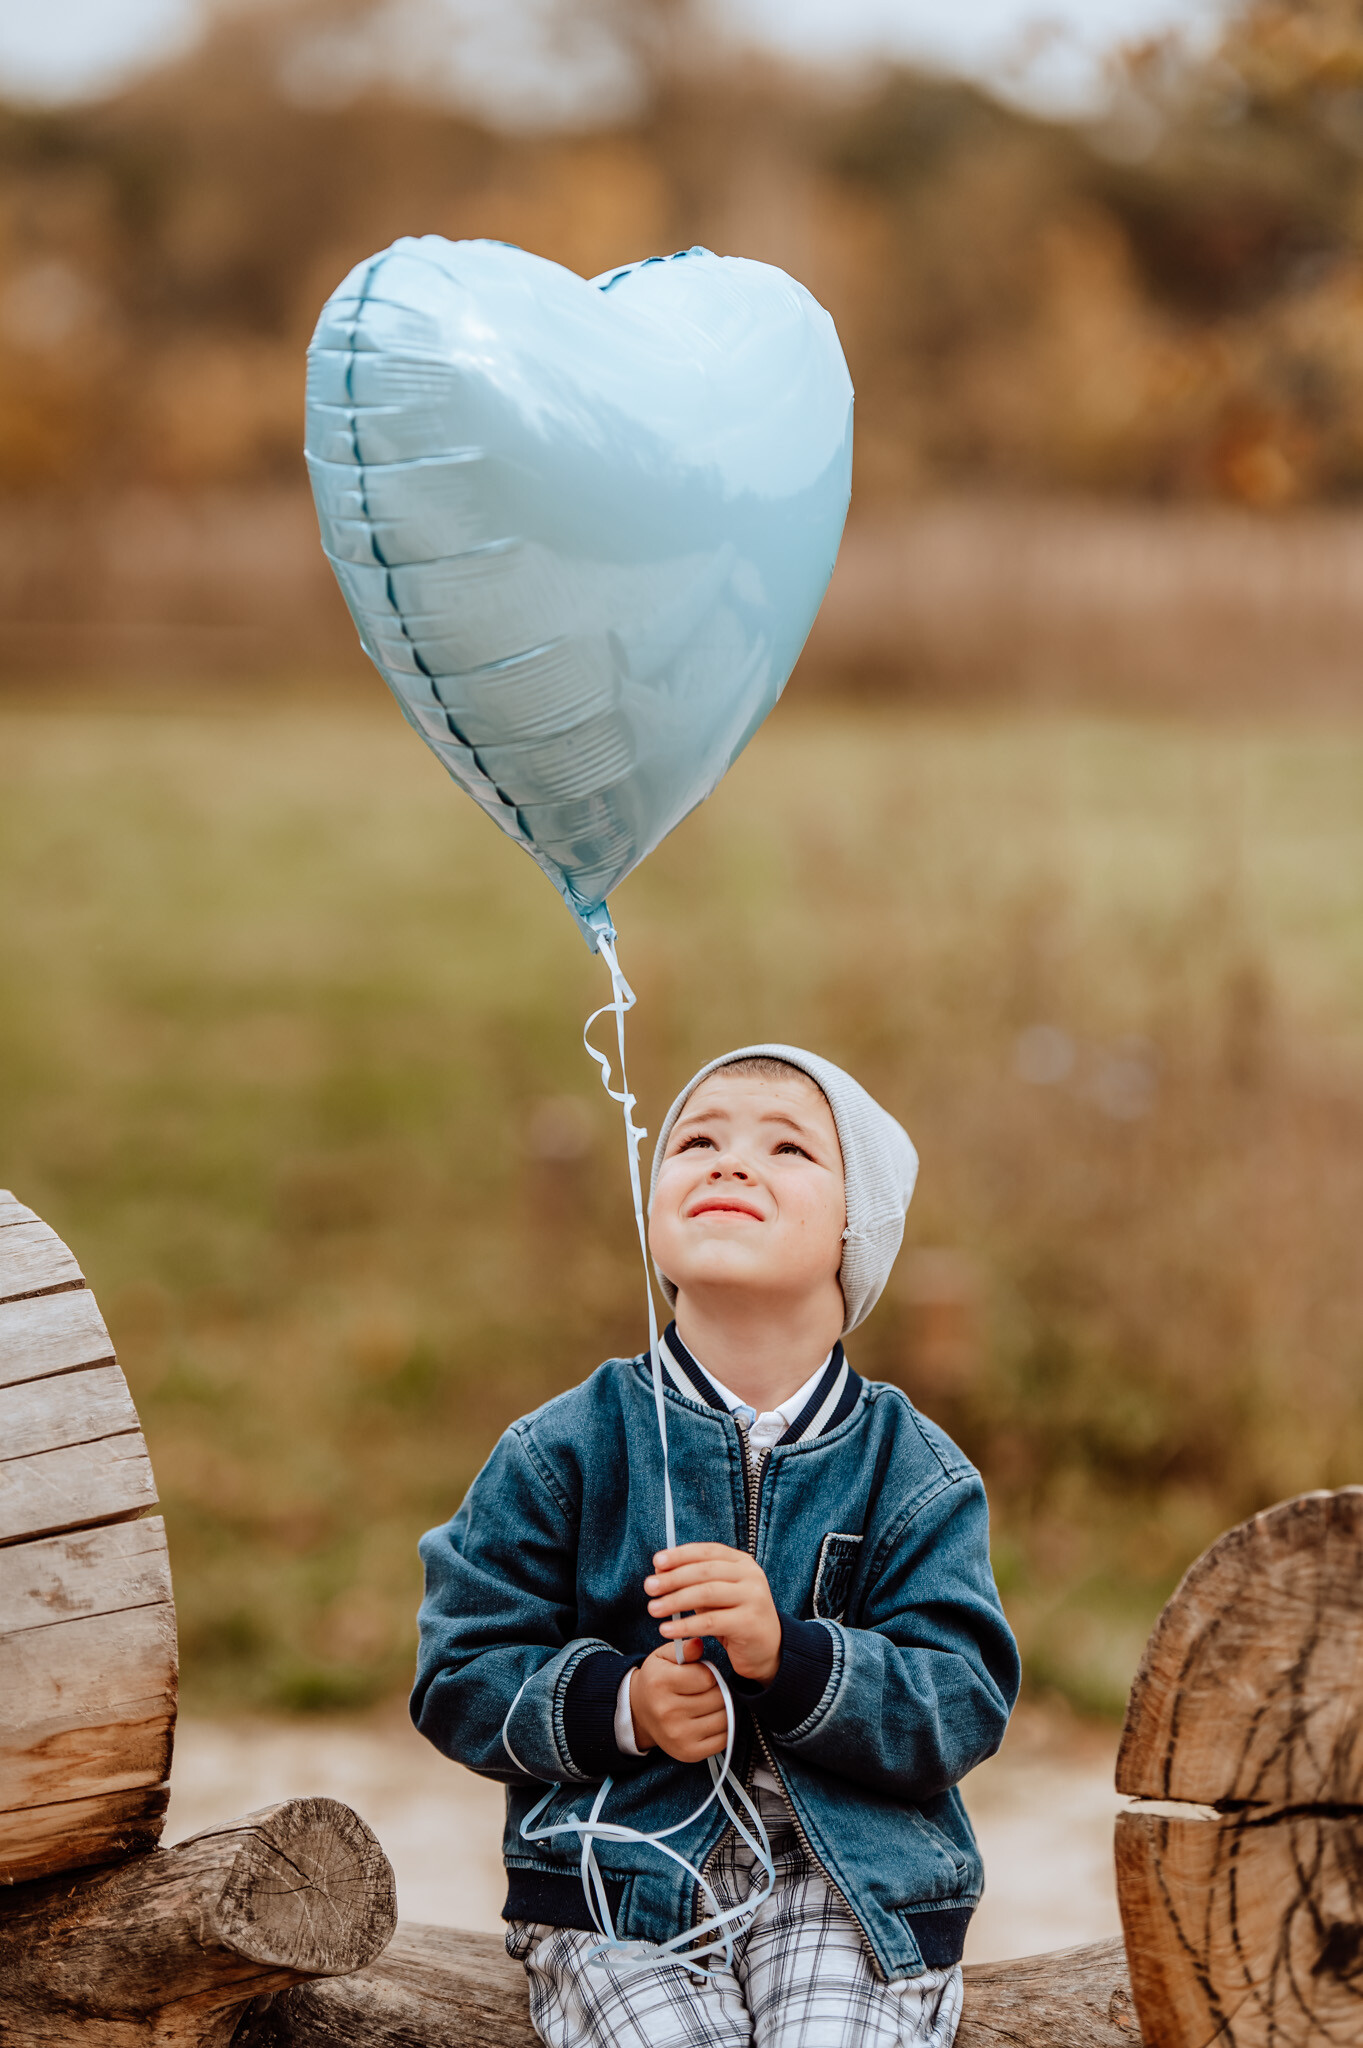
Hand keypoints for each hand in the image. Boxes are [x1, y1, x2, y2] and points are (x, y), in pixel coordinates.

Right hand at [629, 1638, 728, 1761]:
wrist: (639, 1712)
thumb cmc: (656, 1680)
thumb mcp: (663, 1657)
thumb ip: (683, 1648)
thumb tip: (699, 1644)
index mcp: (660, 1683)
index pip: (706, 1677)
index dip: (709, 1673)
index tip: (701, 1675)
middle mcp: (667, 1711)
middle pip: (717, 1698)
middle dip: (718, 1690)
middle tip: (707, 1690)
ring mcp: (678, 1735)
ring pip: (724, 1718)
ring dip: (723, 1709)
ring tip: (710, 1703)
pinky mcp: (688, 1753)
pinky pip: (723, 1739)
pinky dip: (724, 1728)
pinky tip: (712, 1719)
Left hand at [645, 1542, 781, 1683]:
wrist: (768, 1650)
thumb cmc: (735, 1617)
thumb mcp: (716, 1595)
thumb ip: (693, 1582)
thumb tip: (659, 1571)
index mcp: (742, 1562)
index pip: (707, 1551)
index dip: (680, 1555)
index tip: (656, 1562)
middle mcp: (750, 1576)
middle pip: (704, 1571)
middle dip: (673, 1578)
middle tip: (649, 1587)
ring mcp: (753, 1598)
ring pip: (706, 1593)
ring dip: (675, 1601)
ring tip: (653, 1609)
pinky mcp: (749, 1623)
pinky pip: (710, 1622)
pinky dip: (685, 1625)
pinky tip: (667, 1630)